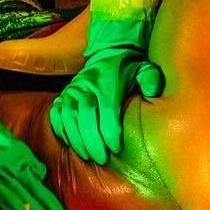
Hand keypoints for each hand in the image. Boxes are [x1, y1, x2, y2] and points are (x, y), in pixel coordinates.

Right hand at [48, 13, 163, 165]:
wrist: (109, 50)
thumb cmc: (129, 67)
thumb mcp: (145, 68)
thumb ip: (150, 79)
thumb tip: (153, 92)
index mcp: (108, 81)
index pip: (107, 108)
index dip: (110, 130)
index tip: (116, 147)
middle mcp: (86, 84)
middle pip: (85, 116)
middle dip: (92, 140)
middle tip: (101, 158)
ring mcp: (72, 89)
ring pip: (69, 117)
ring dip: (77, 139)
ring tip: (87, 155)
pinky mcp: (63, 94)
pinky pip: (56, 114)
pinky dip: (61, 129)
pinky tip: (71, 142)